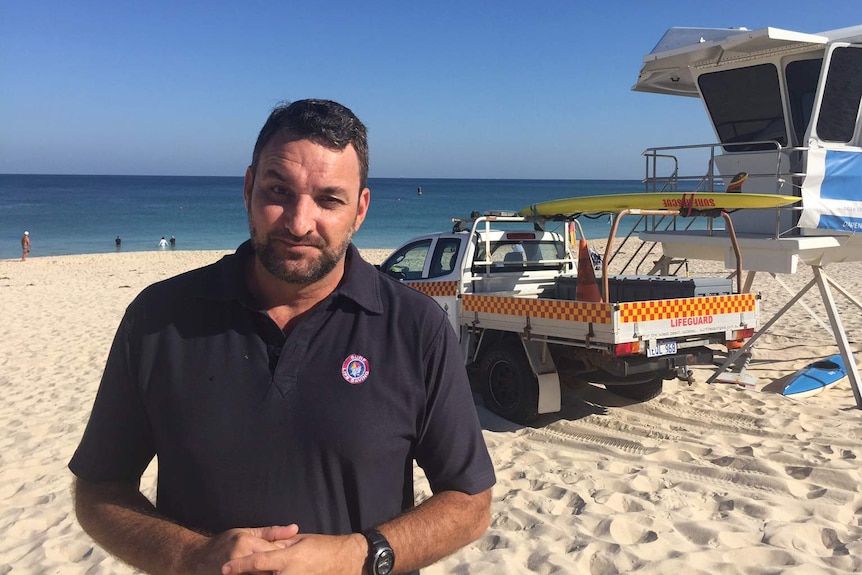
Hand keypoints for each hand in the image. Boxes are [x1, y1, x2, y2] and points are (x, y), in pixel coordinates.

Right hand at [181, 525, 299, 573]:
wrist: (195, 560)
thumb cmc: (222, 544)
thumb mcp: (246, 532)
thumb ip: (272, 532)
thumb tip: (295, 528)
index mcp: (245, 543)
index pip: (274, 551)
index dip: (286, 556)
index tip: (293, 558)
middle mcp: (240, 558)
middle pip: (269, 567)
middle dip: (280, 569)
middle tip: (288, 568)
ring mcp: (235, 573)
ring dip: (270, 573)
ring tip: (277, 571)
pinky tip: (262, 573)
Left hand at [221, 532, 366, 574]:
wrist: (346, 560)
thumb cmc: (324, 547)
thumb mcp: (300, 541)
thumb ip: (279, 545)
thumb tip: (261, 548)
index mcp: (289, 557)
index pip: (257, 562)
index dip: (239, 566)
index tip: (225, 568)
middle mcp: (290, 574)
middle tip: (231, 574)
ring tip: (248, 574)